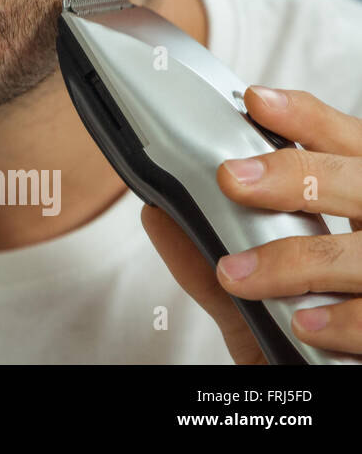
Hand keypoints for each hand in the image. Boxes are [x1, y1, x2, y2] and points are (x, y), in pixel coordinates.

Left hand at [141, 85, 361, 362]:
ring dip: (296, 259)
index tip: (255, 99)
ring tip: (238, 274)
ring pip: (361, 253)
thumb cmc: (307, 347)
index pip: (351, 146)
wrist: (335, 401)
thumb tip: (160, 214)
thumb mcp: (256, 301)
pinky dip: (341, 320)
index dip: (309, 120)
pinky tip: (302, 324)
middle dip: (298, 175)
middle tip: (232, 178)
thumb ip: (215, 261)